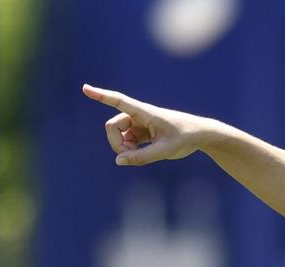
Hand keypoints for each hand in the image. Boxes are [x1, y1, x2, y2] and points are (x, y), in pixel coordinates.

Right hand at [82, 85, 212, 165]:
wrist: (200, 135)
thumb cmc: (185, 138)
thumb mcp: (165, 150)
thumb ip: (142, 157)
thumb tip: (119, 161)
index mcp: (144, 112)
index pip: (118, 101)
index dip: (100, 95)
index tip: (84, 88)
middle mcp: (138, 115)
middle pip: (112, 127)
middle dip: (116, 143)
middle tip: (129, 156)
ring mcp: (139, 124)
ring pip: (118, 135)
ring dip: (124, 148)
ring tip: (139, 156)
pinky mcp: (142, 132)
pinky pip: (127, 141)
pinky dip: (130, 150)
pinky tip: (141, 154)